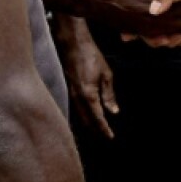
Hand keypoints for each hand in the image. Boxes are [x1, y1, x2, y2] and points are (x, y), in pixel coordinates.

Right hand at [54, 19, 117, 138]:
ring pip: (78, 116)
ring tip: (96, 132)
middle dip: (95, 131)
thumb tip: (113, 112)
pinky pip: (74, 108)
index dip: (104, 129)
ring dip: (87, 125)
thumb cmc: (91, 56)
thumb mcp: (106, 74)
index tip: (110, 138)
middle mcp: (77, 98)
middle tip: (104, 138)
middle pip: (86, 121)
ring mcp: (69, 94)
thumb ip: (109, 94)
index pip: (97, 118)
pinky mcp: (66, 89)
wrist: (72, 43)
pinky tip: (85, 117)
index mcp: (88, 95)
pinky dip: (80, 116)